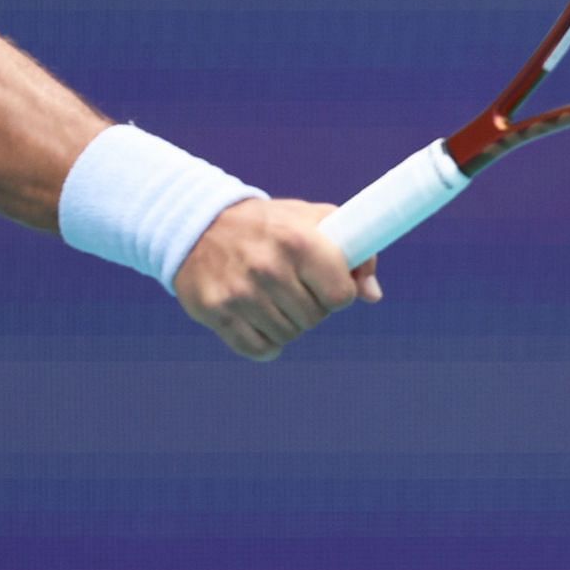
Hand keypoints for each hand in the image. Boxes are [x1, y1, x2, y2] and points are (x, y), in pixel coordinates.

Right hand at [173, 198, 382, 361]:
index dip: (337, 292)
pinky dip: (264, 342)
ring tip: (271, 296)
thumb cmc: (266, 224)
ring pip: (288, 335)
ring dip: (286, 323)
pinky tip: (256, 318)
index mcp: (298, 240)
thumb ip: (351, 251)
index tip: (325, 283)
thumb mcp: (309, 220)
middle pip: (314, 319)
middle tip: (293, 286)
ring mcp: (240, 293)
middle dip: (310, 306)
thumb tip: (372, 295)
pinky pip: (259, 350)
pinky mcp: (216, 312)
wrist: (198, 224)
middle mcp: (269, 267)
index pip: (340, 295)